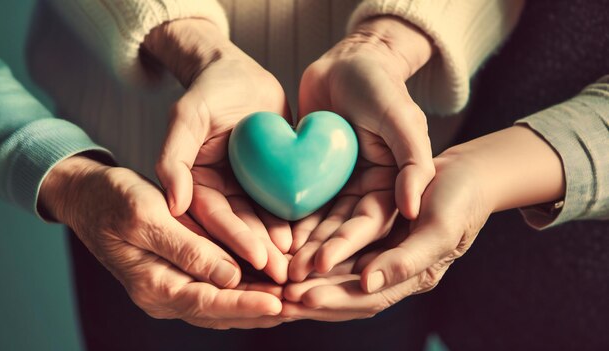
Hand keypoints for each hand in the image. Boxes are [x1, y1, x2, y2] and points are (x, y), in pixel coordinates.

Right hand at [39, 156, 286, 328]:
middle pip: (220, 313)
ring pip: (222, 307)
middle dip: (260, 312)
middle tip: (299, 309)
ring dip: (257, 306)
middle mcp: (164, 296)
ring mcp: (172, 289)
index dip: (244, 304)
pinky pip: (216, 291)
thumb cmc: (115, 200)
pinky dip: (244, 292)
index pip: (206, 302)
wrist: (90, 197)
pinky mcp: (181, 276)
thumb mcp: (147, 216)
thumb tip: (228, 277)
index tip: (278, 303)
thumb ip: (186, 248)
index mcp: (153, 285)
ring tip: (294, 304)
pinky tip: (271, 287)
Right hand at [143, 18, 290, 282]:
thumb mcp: (187, 116)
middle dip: (261, 253)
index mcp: (195, 184)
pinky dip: (294, 223)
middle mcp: (220, 193)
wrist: (240, 74)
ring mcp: (245, 190)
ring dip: (279, 246)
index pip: (213, 217)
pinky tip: (311, 240)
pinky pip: (281, 206)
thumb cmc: (210, 89)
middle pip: (239, 228)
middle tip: (283, 276)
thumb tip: (174, 204)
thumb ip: (174, 157)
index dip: (234, 238)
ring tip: (299, 265)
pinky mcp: (270, 183)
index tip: (256, 258)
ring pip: (262, 223)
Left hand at [282, 152, 490, 320]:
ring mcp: (378, 251)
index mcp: (412, 277)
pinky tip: (288, 251)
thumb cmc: (459, 198)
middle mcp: (391, 270)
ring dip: (308, 278)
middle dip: (313, 295)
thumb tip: (367, 283)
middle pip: (345, 291)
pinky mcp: (367, 232)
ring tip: (276, 282)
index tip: (304, 297)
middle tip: (279, 298)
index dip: (336, 299)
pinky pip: (336, 247)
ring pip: (337, 271)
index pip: (368, 297)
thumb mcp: (440, 228)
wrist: (464, 171)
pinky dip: (313, 251)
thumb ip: (408, 259)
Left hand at [288, 16, 434, 280]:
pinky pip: (303, 205)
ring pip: (321, 225)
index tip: (322, 266)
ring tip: (278, 268)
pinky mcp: (317, 178)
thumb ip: (413, 161)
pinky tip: (270, 240)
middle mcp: (368, 193)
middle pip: (343, 234)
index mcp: (394, 186)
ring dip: (301, 248)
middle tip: (292, 278)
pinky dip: (288, 224)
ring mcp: (342, 187)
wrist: (350, 60)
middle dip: (319, 257)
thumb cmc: (380, 85)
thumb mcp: (402, 118)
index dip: (347, 247)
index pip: (371, 225)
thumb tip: (412, 208)